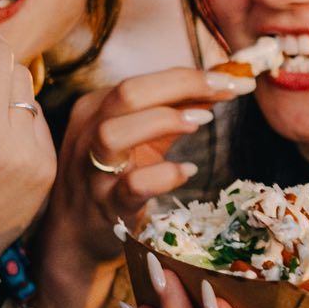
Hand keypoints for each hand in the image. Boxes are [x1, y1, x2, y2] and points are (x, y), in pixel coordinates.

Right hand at [30, 65, 252, 307]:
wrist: (75, 231)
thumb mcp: (140, 138)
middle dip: (183, 84)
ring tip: (203, 120)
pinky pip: (131, 186)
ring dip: (163, 120)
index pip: (142, 79)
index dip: (190, 76)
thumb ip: (172, 111)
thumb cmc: (113, 177)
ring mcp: (92, 170)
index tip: (233, 79)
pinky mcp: (105, 205)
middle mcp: (89, 132)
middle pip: (127, 93)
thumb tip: (218, 86)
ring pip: (113, 132)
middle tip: (228, 90)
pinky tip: (187, 170)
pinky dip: (163, 175)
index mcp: (97, 108)